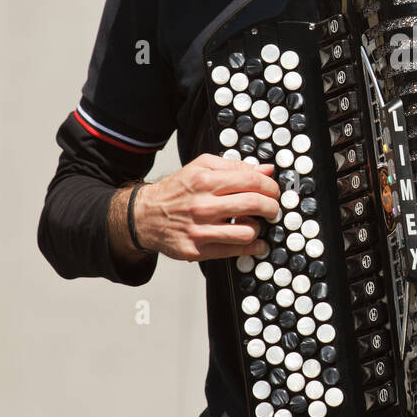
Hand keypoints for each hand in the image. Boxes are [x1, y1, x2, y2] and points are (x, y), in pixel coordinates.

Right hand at [135, 154, 281, 261]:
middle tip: (272, 208)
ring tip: (256, 223)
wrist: (144, 215)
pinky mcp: (196, 250)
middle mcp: (203, 205)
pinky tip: (256, 243)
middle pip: (254, 204)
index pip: (251, 181)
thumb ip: (234, 166)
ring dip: (260, 228)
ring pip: (247, 231)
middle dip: (272, 207)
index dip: (270, 186)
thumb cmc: (176, 191)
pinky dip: (252, 248)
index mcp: (205, 180)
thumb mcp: (200, 167)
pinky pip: (234, 251)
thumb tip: (265, 169)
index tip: (273, 191)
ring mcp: (200, 229)